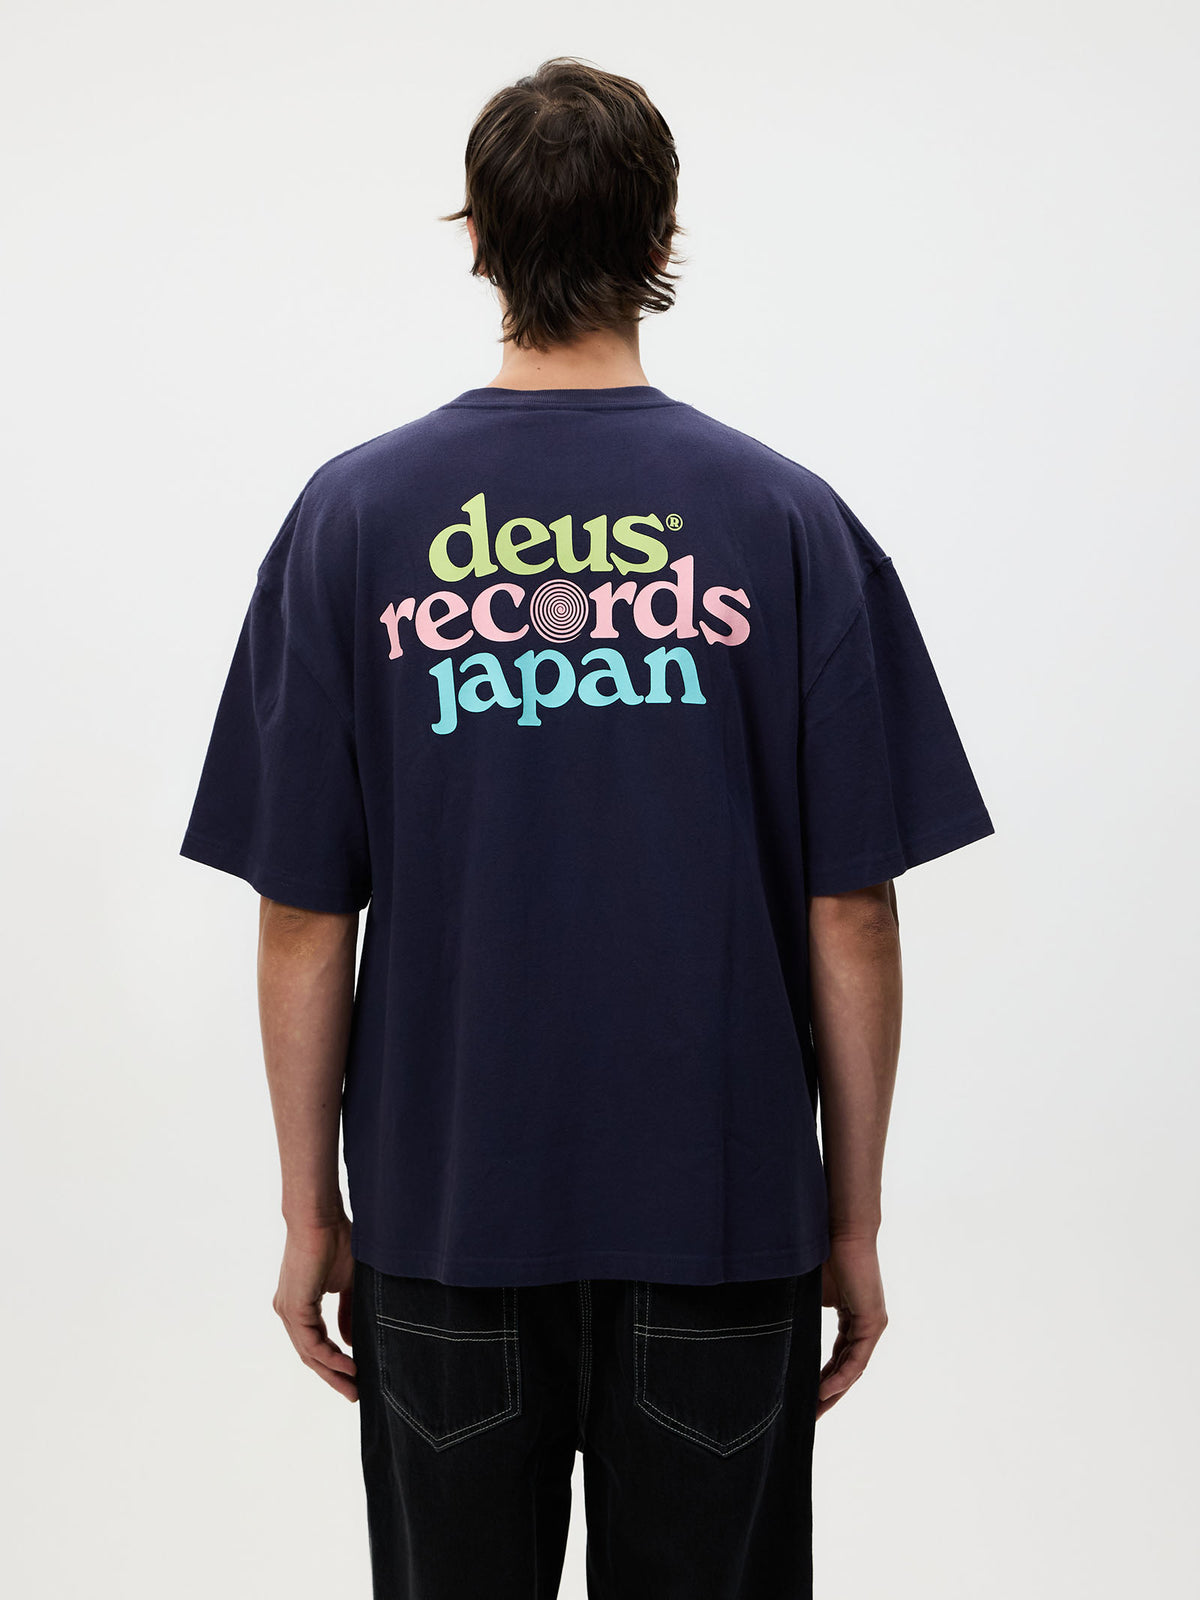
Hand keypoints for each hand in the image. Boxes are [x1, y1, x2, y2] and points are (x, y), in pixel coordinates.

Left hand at [273, 1216, 357, 1401]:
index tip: (356, 1377)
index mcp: (299, 1305)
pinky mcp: (293, 1308)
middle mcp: (289, 1312)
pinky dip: (330, 1357)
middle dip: (333, 1377)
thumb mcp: (346, 1283)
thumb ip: (347, 1312)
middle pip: (310, 1356)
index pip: (315, 1344)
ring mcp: (288, 1311)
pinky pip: (311, 1343)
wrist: (320, 1218)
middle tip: (354, 1395)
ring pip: (309, 1354)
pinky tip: (349, 1365)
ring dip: (333, 1373)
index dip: (334, 1362)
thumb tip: (349, 1341)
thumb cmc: (336, 1241)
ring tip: (354, 1387)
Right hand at [816, 1233, 887, 1418]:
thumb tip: (768, 1327)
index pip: (836, 1358)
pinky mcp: (874, 1321)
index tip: (803, 1397)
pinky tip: (824, 1391)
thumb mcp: (807, 1292)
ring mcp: (871, 1324)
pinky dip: (841, 1377)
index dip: (820, 1379)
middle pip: (845, 1370)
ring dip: (834, 1392)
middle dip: (826, 1394)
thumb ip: (799, 1312)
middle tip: (808, 1416)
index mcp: (849, 1317)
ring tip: (814, 1411)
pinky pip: (857, 1359)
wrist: (840, 1229)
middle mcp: (863, 1325)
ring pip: (852, 1369)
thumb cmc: (820, 1252)